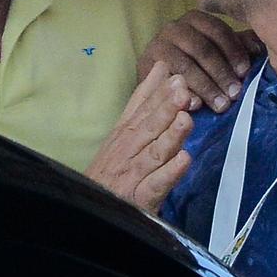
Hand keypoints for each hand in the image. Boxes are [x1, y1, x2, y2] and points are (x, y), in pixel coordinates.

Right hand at [89, 59, 202, 212]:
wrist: (91, 208)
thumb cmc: (111, 169)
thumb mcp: (122, 132)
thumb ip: (142, 101)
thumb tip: (161, 68)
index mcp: (124, 135)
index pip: (140, 110)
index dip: (156, 92)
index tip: (173, 75)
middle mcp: (127, 151)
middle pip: (148, 128)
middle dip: (165, 108)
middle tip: (182, 89)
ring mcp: (133, 174)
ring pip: (154, 153)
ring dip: (169, 136)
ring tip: (185, 120)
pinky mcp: (140, 198)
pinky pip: (156, 184)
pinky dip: (169, 172)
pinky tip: (183, 160)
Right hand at [136, 8, 262, 110]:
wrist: (159, 79)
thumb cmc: (196, 65)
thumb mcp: (218, 53)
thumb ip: (237, 47)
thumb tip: (260, 48)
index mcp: (195, 19)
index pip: (218, 31)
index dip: (233, 52)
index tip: (245, 73)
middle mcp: (174, 27)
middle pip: (202, 49)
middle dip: (221, 73)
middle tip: (235, 94)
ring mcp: (157, 45)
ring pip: (186, 66)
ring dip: (206, 87)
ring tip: (221, 105)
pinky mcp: (145, 65)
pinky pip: (166, 80)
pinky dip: (183, 93)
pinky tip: (196, 106)